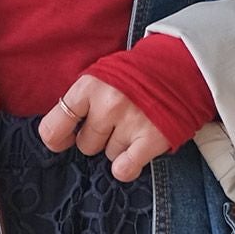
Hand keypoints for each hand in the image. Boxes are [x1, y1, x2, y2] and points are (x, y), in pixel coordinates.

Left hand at [37, 74, 170, 181]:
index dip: (58, 138)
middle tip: (115, 123)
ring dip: (119, 147)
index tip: (66, 139)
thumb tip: (59, 132)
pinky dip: (127, 167)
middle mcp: (108, 104)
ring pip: (109, 155)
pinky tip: (134, 154)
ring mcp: (131, 122)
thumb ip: (81, 100)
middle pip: (86, 145)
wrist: (180, 64)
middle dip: (98, 138)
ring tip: (134, 127)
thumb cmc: (136, 73)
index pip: (54, 127)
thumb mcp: (101, 75)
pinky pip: (124, 169)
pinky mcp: (152, 139)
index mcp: (89, 86)